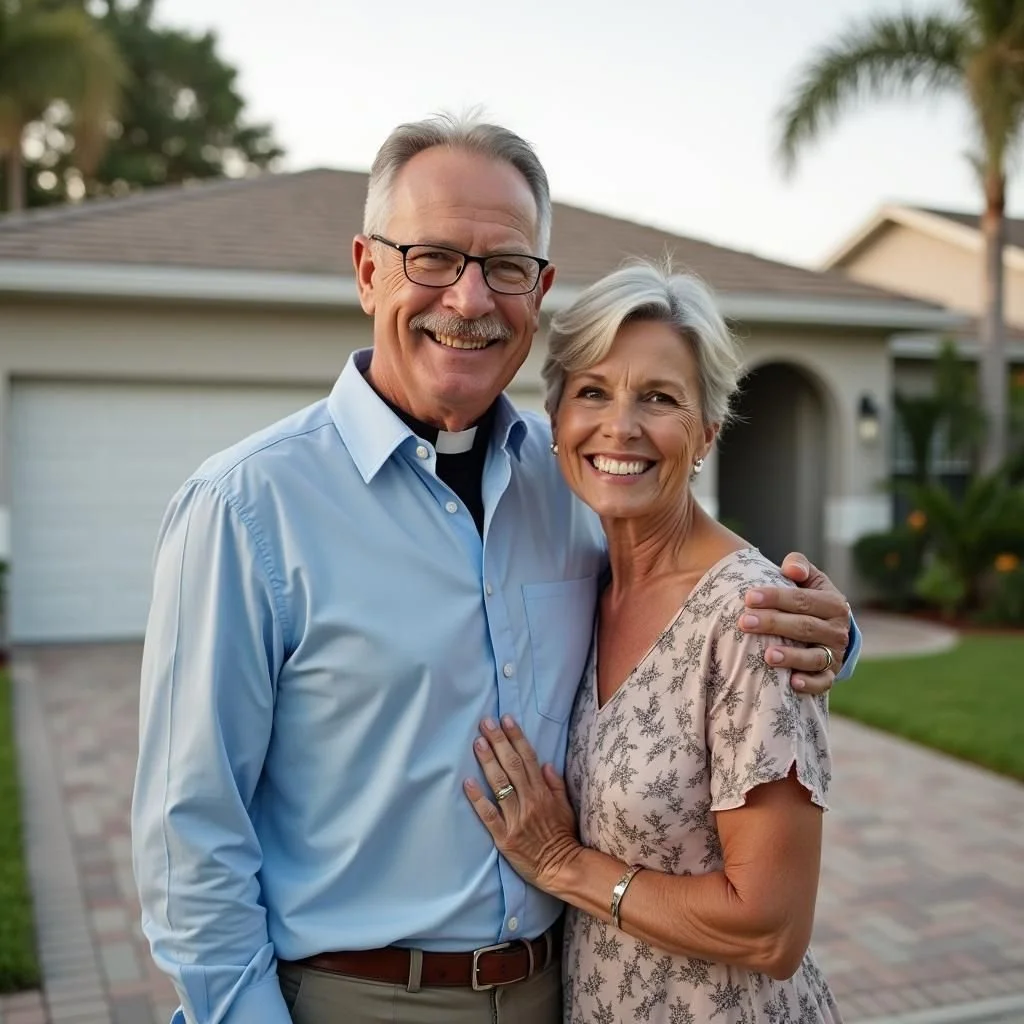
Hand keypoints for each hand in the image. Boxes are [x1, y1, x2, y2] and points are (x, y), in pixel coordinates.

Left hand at [464, 716, 581, 891]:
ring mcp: (516, 818)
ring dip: (487, 762)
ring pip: (499, 784)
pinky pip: (489, 815)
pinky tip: (467, 783)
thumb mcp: (566, 808)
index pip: (528, 758)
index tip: (505, 719)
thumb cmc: (564, 837)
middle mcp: (529, 801)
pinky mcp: (504, 837)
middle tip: (485, 722)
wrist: (563, 868)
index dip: (516, 737)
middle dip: (498, 741)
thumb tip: (546, 763)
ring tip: (477, 742)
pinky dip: (478, 799)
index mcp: (543, 792)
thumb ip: (556, 785)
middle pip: (511, 765)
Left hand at [739, 552, 850, 696]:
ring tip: (768, 656)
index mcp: (833, 603)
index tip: (749, 597)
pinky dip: (810, 683)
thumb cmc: (809, 599)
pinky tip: (792, 682)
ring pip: (815, 656)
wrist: (829, 629)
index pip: (803, 600)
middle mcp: (837, 630)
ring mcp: (835, 654)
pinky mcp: (830, 675)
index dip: (776, 597)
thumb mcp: (808, 580)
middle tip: (744, 622)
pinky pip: (823, 682)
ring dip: (791, 656)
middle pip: (804, 627)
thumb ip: (799, 566)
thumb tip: (791, 569)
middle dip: (773, 624)